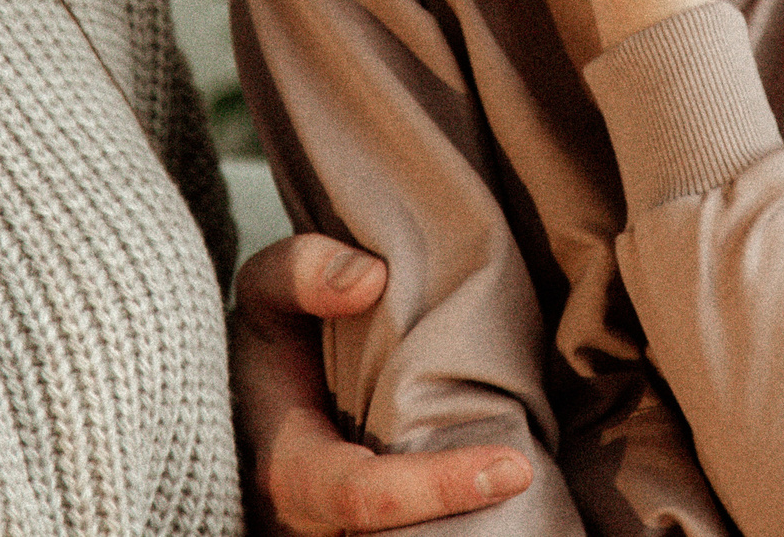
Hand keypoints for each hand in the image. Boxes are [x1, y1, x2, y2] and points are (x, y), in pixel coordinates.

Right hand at [231, 233, 531, 533]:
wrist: (252, 391)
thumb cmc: (270, 341)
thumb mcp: (267, 291)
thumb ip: (303, 272)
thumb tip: (371, 280)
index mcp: (289, 468)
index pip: (360, 495)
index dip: (435, 489)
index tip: (513, 469)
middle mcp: (314, 520)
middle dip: (466, 516)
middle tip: (531, 473)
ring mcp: (340, 533)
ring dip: (468, 522)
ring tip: (529, 472)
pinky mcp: (372, 531)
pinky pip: (418, 532)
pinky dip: (461, 516)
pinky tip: (505, 484)